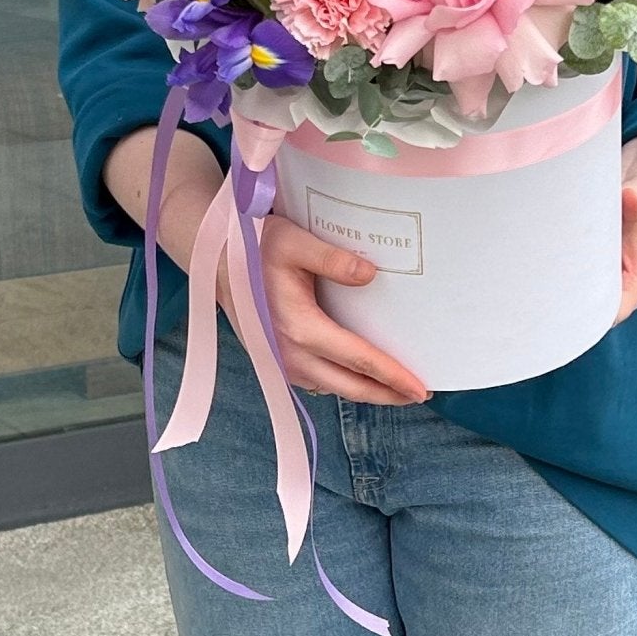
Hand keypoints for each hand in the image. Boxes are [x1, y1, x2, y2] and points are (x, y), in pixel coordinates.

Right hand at [222, 211, 430, 406]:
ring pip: (334, 388)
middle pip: (350, 386)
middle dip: (387, 394)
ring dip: (366, 392)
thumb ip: (332, 258)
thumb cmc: (256, 247)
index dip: (392, 376)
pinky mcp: (276, 361)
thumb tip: (370, 275)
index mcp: (300, 328)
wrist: (216, 262)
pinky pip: (318, 382)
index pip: (358, 360)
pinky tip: (361, 376)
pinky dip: (344, 384)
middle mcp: (291, 355)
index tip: (420, 388)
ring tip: (397, 388)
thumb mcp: (294, 242)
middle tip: (420, 394)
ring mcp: (281, 362)